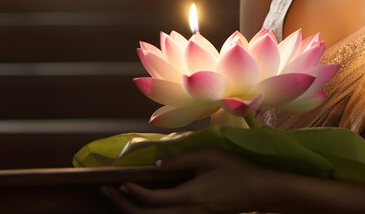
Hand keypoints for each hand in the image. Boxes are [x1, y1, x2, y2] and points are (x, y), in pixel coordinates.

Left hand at [101, 148, 273, 212]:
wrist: (258, 191)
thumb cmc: (236, 169)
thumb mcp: (211, 157)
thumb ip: (183, 160)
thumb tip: (157, 166)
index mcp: (189, 196)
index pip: (152, 200)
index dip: (132, 193)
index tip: (119, 181)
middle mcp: (187, 212)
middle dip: (123, 206)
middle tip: (106, 191)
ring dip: (133, 212)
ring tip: (118, 198)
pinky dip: (150, 213)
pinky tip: (142, 204)